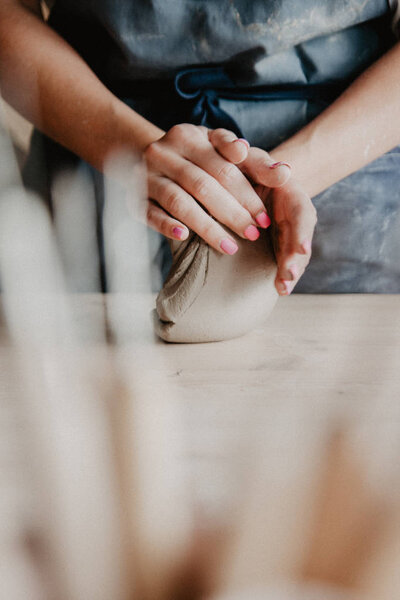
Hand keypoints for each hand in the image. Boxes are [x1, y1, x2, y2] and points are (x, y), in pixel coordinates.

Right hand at [143, 124, 289, 253]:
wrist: (144, 158)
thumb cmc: (198, 159)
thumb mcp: (224, 152)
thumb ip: (256, 163)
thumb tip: (286, 174)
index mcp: (191, 135)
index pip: (225, 167)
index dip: (248, 194)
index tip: (266, 219)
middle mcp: (166, 151)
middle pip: (204, 185)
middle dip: (233, 213)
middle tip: (253, 235)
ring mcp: (147, 174)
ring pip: (180, 201)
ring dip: (207, 226)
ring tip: (230, 247)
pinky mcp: (134, 197)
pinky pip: (151, 213)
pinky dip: (167, 225)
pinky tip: (184, 236)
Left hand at [210, 128, 316, 294]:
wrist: (245, 176)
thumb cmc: (246, 164)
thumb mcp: (251, 158)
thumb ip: (262, 163)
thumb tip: (283, 172)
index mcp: (291, 193)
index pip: (302, 212)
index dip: (303, 231)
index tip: (301, 248)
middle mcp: (294, 214)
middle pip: (300, 239)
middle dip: (296, 259)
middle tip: (288, 275)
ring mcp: (288, 230)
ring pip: (294, 254)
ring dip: (290, 272)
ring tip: (283, 289)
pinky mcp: (278, 243)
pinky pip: (283, 261)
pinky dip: (282, 276)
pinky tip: (280, 291)